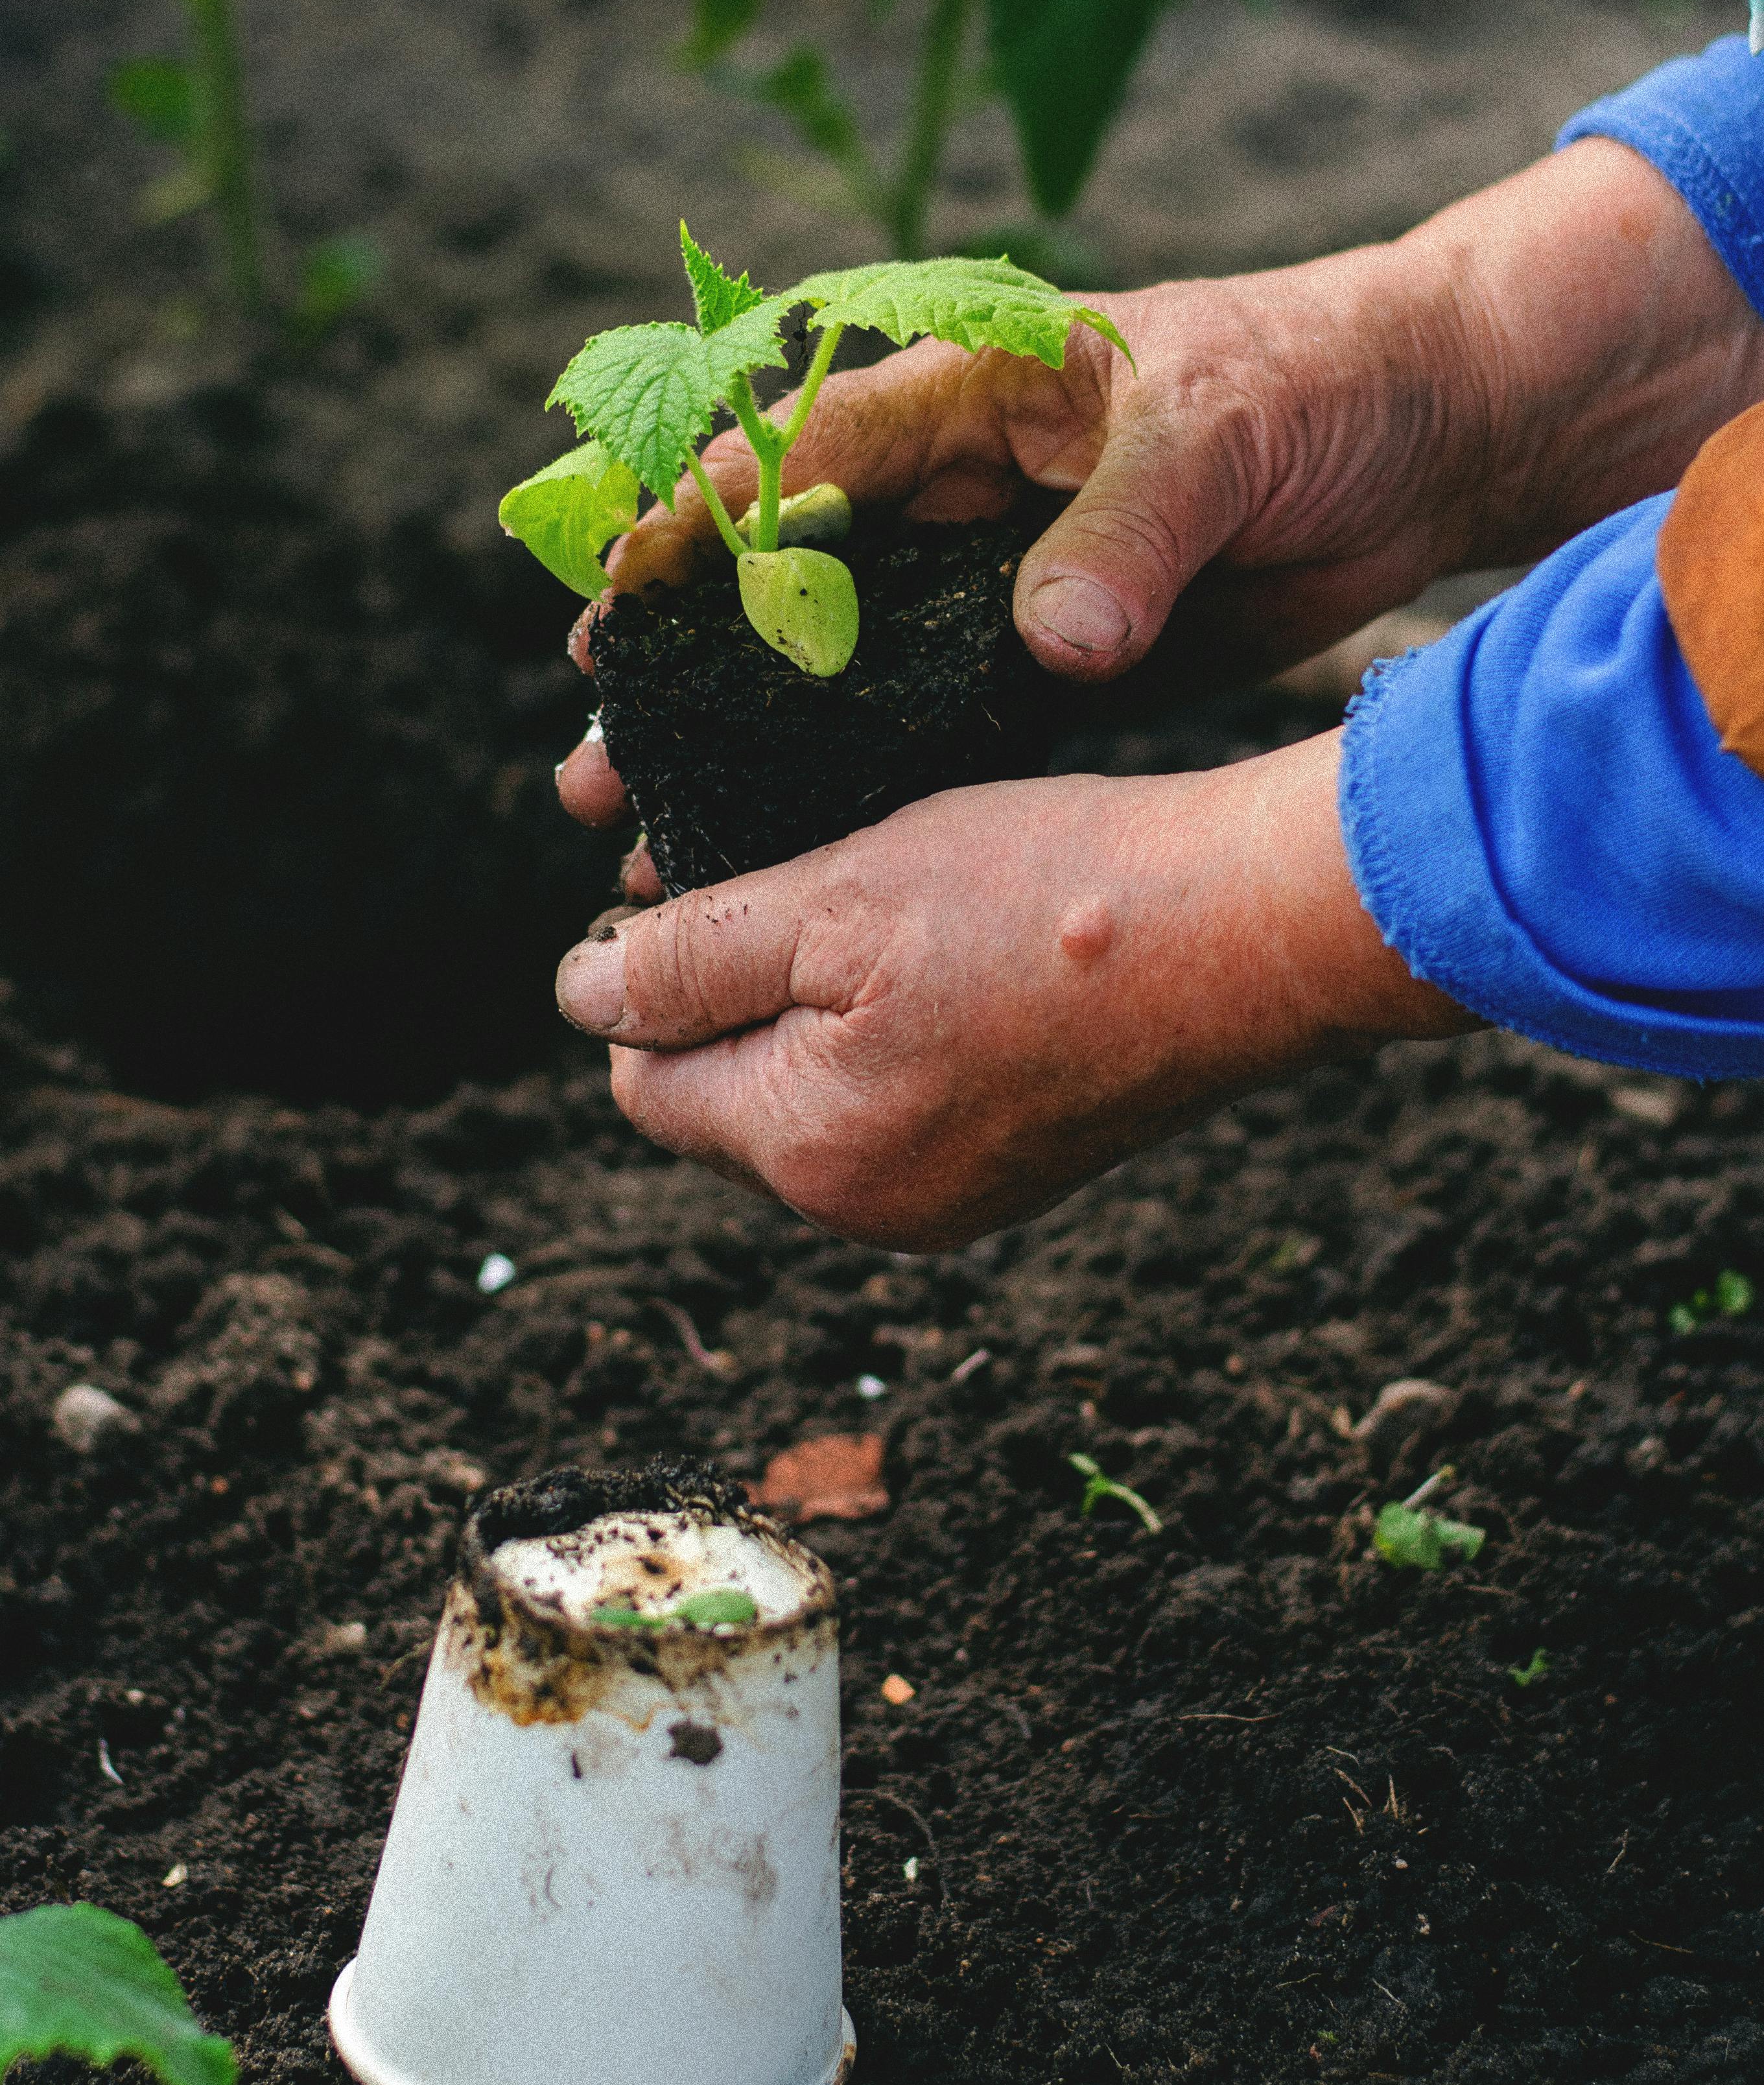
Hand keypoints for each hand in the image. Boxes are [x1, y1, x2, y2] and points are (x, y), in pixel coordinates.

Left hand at [555, 732, 1469, 1245]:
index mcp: (810, 1154)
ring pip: (819, 1092)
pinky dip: (908, 1023)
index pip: (646, 1078)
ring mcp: (958, 1197)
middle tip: (813, 875)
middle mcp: (874, 1209)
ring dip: (828, 1000)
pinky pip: (908, 1097)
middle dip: (742, 991)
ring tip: (899, 901)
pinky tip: (966, 947)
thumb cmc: (1046, 898)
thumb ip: (691, 957)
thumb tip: (578, 998)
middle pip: (728, 1096)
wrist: (1251, 932)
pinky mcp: (1023, 1163)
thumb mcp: (832, 897)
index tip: (717, 881)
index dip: (654, 972)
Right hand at [559, 138, 1759, 836]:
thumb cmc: (1318, 379)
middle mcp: (959, 487)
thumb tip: (1056, 644)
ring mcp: (997, 580)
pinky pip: (933, 725)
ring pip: (839, 669)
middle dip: (685, 669)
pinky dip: (863, 786)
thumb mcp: (1222, 428)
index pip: (797, 452)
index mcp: (970, 392)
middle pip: (784, 580)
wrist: (1433, 435)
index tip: (617, 606)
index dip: (696, 529)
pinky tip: (792, 852)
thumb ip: (1129, 532)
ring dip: (752, 747)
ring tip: (652, 835)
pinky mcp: (1050, 659)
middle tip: (597, 759)